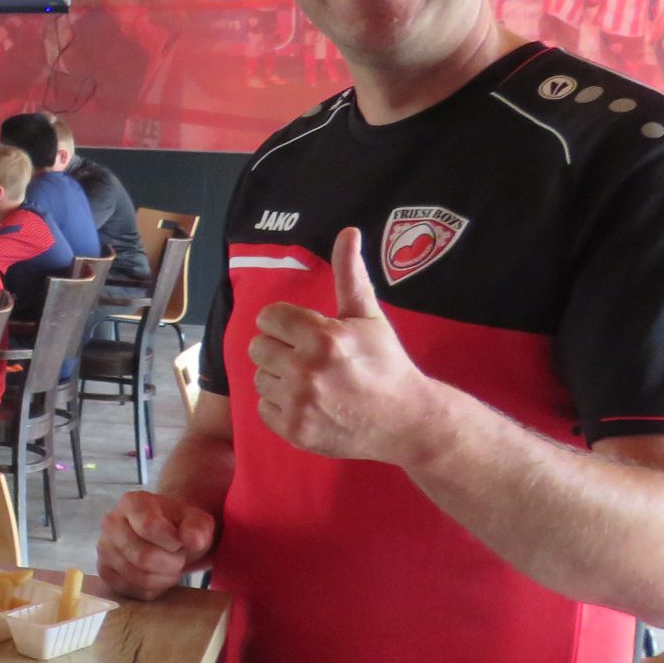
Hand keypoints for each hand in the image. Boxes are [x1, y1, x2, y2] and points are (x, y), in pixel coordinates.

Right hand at [97, 491, 217, 599]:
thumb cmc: (178, 527)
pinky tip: (158, 576)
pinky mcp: (105, 572)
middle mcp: (111, 523)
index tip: (180, 541)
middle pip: (143, 556)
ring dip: (165, 578)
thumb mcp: (197, 521)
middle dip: (171, 563)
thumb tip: (193, 540)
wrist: (165, 536)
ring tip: (170, 565)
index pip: (149, 527)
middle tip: (179, 557)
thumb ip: (198, 527)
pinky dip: (154, 589)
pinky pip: (133, 591)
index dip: (173, 541)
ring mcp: (104, 549)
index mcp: (132, 503)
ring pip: (139, 577)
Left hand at [249, 227, 447, 464]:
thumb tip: (348, 232)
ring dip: (279, 377)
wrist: (405, 421)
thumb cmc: (386, 364)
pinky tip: (308, 403)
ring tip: (311, 381)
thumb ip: (350, 275)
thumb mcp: (369, 317)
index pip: (268, 318)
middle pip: (258, 347)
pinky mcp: (294, 430)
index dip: (284, 323)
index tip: (302, 331)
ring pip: (259, 378)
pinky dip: (280, 405)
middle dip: (279, 348)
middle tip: (307, 357)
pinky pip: (263, 407)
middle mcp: (306, 369)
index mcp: (322, 337)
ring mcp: (298, 403)